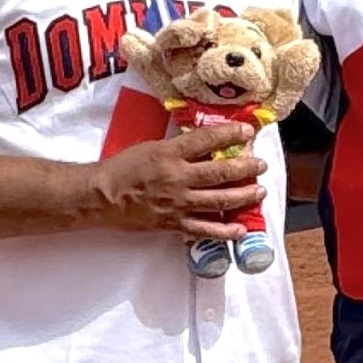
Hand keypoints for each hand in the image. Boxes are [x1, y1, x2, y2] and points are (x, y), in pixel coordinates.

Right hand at [91, 123, 266, 240]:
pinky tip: (241, 229)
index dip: (230, 133)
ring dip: (244, 196)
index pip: (207, 140)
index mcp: (170, 154)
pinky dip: (225, 231)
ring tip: (260, 191)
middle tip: (261, 165)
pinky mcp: (174, 223)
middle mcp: (178, 177)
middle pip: (220, 172)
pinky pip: (205, 229)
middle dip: (246, 168)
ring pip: (219, 200)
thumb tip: (203, 144)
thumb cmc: (122, 168)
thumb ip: (177, 148)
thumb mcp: (151, 147)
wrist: (101, 196)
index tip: (247, 131)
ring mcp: (178, 203)